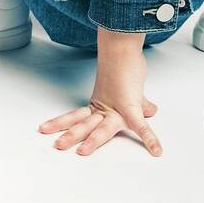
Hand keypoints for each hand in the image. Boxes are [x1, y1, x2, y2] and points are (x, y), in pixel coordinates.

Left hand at [37, 32, 162, 156]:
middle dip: (70, 135)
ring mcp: (117, 110)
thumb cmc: (125, 66)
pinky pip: (141, 126)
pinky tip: (156, 150)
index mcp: (99, 105)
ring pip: (101, 129)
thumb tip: (150, 111)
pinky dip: (149, 139)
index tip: (46, 128)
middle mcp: (104, 108)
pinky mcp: (132, 108)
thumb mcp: (132, 92)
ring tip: (82, 153)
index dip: (62, 123)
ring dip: (92, 141)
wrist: (123, 49)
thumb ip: (140, 105)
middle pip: (84, 124)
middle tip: (57, 145)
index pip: (77, 117)